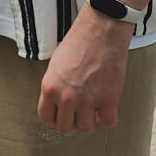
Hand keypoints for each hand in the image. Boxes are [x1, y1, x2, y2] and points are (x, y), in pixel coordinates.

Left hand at [37, 7, 133, 133]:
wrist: (102, 27)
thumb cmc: (79, 41)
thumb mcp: (56, 63)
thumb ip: (55, 86)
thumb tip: (57, 105)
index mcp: (50, 87)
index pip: (46, 119)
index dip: (56, 118)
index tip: (64, 113)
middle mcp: (66, 97)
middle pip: (66, 127)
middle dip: (73, 120)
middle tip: (80, 109)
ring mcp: (88, 99)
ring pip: (87, 127)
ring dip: (91, 119)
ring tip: (94, 105)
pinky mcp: (109, 98)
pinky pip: (107, 122)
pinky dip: (108, 117)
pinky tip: (107, 105)